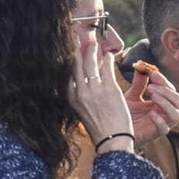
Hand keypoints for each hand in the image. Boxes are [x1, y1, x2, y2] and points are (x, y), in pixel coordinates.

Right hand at [70, 36, 132, 151]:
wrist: (112, 141)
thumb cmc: (98, 129)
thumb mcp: (81, 112)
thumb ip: (78, 97)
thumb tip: (77, 84)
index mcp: (71, 98)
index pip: (66, 73)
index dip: (67, 59)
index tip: (67, 48)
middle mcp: (80, 92)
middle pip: (76, 65)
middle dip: (77, 49)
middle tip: (78, 37)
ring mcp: (94, 90)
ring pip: (90, 64)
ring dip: (92, 51)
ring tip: (93, 43)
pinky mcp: (109, 90)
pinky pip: (106, 69)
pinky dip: (107, 60)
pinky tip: (108, 55)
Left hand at [124, 65, 178, 144]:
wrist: (114, 132)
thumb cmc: (125, 114)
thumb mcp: (131, 95)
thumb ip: (139, 83)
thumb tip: (141, 66)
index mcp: (162, 102)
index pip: (171, 89)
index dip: (164, 80)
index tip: (152, 73)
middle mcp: (165, 113)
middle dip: (167, 91)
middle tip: (150, 86)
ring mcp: (162, 124)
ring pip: (177, 114)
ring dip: (166, 103)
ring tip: (152, 96)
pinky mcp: (155, 134)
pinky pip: (165, 129)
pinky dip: (159, 120)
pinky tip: (150, 114)